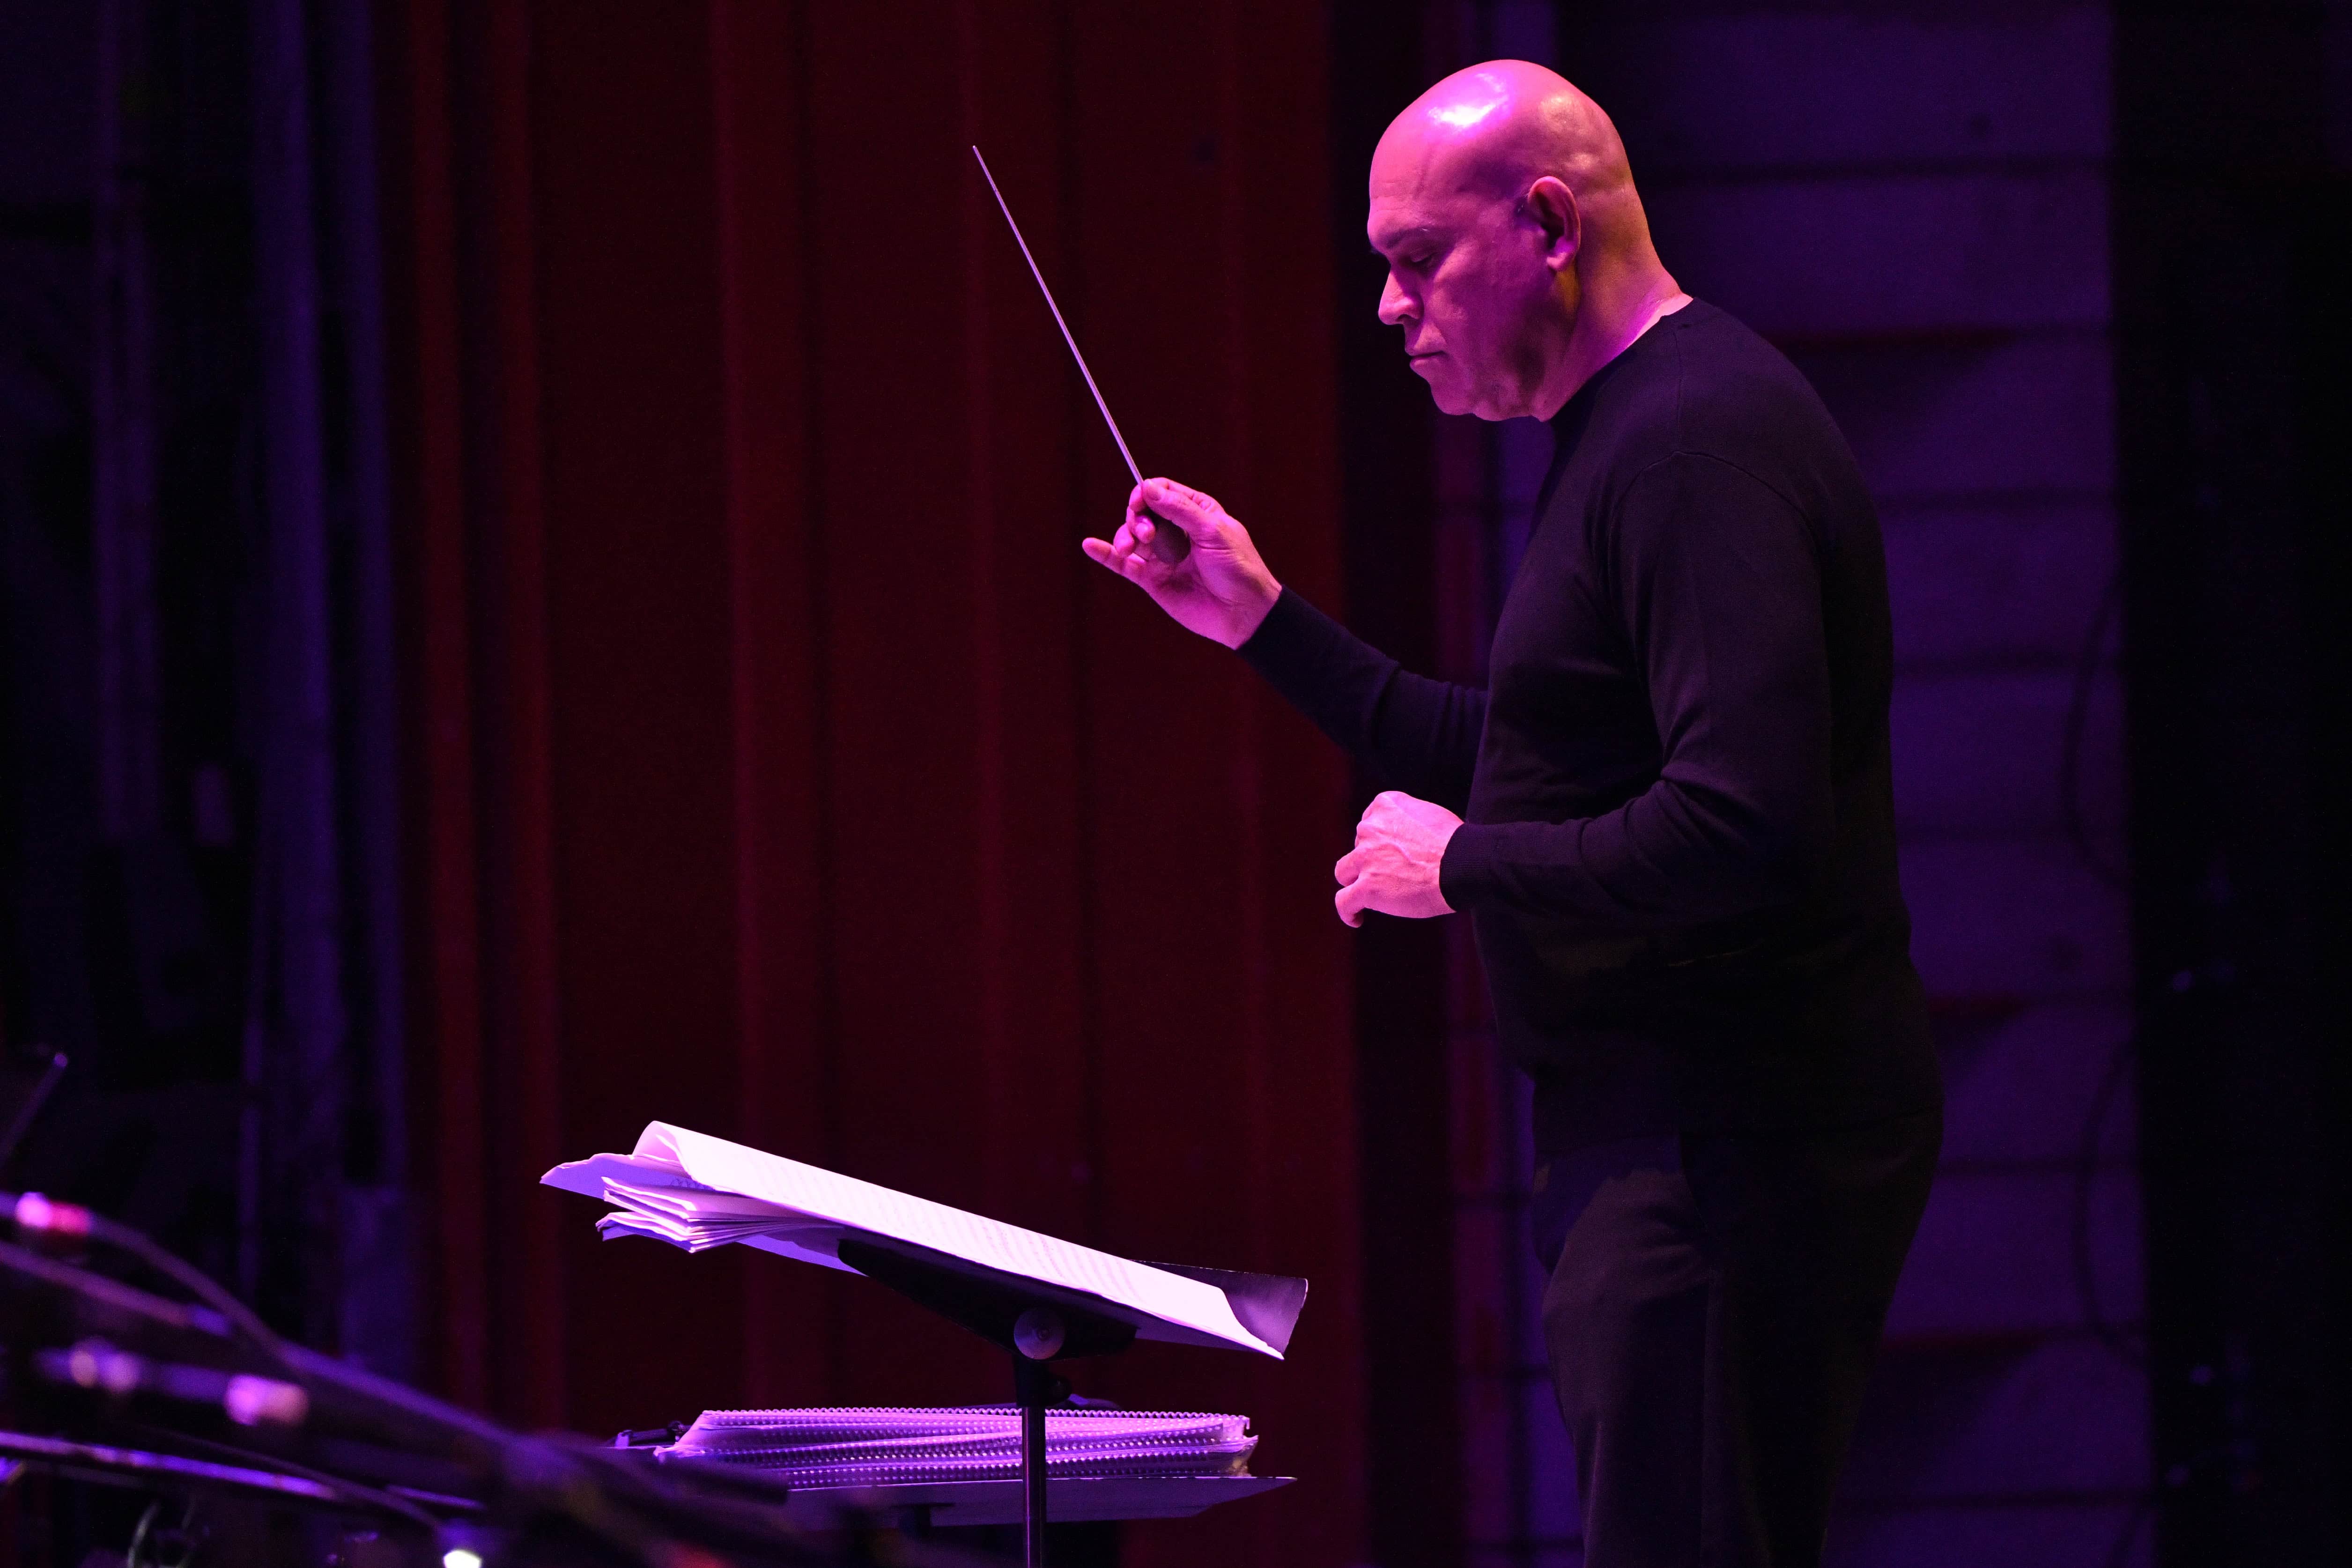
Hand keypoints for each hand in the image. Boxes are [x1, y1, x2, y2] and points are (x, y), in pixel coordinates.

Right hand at [1081, 478, 1281, 648]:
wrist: (1244, 613)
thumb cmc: (1238, 568)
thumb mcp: (1213, 531)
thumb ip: (1179, 510)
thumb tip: (1147, 488)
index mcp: (1195, 512)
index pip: (1161, 491)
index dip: (1146, 493)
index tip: (1140, 501)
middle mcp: (1176, 531)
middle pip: (1142, 513)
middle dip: (1136, 519)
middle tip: (1147, 535)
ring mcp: (1163, 556)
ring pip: (1131, 538)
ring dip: (1124, 537)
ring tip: (1128, 548)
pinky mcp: (1153, 580)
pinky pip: (1124, 565)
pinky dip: (1106, 555)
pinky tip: (1090, 546)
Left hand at [1334, 791, 1459, 927]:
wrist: (1463, 865)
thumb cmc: (1456, 844)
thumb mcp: (1428, 814)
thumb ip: (1407, 820)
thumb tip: (1404, 834)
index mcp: (1385, 805)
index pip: (1369, 823)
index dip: (1379, 841)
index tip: (1390, 853)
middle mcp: (1370, 828)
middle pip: (1358, 847)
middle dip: (1372, 860)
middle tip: (1395, 875)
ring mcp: (1366, 858)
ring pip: (1344, 872)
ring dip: (1356, 881)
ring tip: (1371, 895)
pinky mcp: (1367, 887)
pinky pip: (1343, 902)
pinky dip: (1347, 911)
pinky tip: (1356, 918)